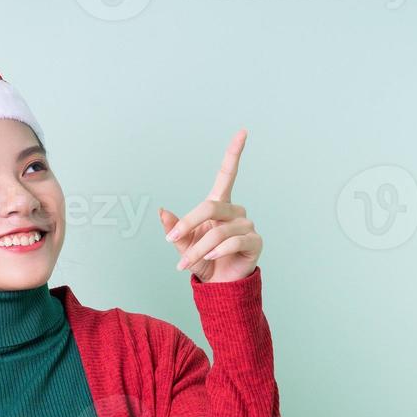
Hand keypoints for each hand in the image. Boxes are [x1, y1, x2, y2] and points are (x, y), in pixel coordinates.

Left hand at [158, 128, 261, 283]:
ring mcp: (247, 225)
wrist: (219, 285)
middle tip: (173, 242)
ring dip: (198, 248)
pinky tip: (211, 259)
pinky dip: (218, 251)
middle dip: (188, 225)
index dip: (234, 153)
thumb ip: (174, 229)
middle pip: (210, 207)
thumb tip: (161, 211)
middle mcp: (235, 211)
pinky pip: (233, 241)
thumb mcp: (182, 245)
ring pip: (217, 231)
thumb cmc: (202, 261)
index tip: (242, 131)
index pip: (227, 174)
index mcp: (218, 206)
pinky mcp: (255, 241)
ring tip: (186, 263)